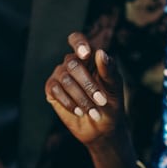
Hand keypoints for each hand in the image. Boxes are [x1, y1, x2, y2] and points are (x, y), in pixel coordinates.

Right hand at [45, 33, 126, 147]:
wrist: (102, 127)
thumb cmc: (111, 103)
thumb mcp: (114, 87)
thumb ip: (109, 70)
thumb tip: (100, 52)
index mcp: (88, 57)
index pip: (77, 40)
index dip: (78, 43)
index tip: (85, 53)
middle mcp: (72, 63)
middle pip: (72, 62)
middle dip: (87, 83)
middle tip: (101, 101)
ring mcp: (60, 76)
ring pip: (65, 78)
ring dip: (81, 97)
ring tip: (93, 111)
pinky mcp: (52, 90)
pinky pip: (55, 90)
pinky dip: (69, 102)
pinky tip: (80, 112)